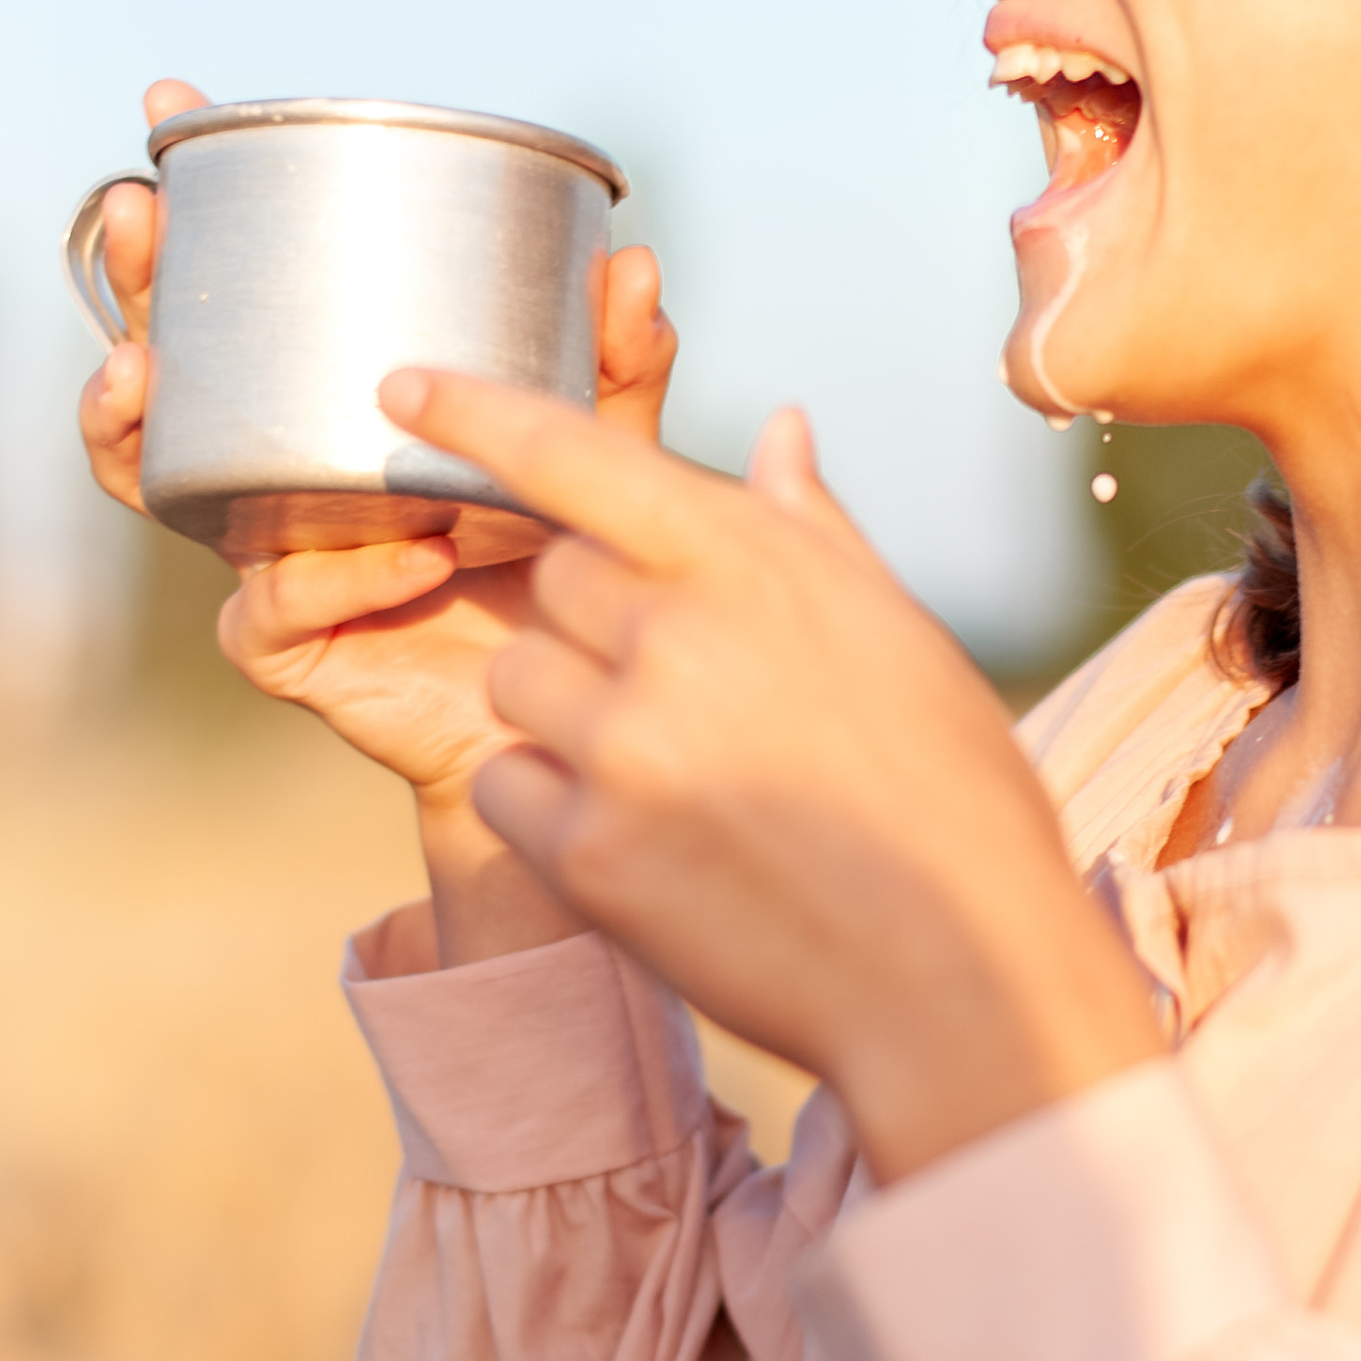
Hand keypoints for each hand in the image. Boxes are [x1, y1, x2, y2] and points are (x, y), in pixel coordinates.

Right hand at [77, 83, 678, 959]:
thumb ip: (616, 371)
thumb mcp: (604, 457)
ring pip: (159, 483)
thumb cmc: (572, 572)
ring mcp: (268, 554)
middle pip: (164, 365)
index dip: (196, 203)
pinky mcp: (289, 649)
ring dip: (132, 423)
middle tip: (137, 217)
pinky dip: (343, 573)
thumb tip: (634, 262)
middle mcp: (279, 471)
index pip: (243, 289)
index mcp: (331, 406)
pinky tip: (405, 553)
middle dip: (132, 286)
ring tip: (135, 373)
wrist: (574, 723)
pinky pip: (275, 602)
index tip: (170, 106)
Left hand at [379, 368, 1164, 1181]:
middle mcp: (674, 638)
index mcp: (752, 564)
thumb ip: (811, 528)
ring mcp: (623, 748)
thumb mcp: (900, 636)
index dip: (475, 414)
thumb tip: (777, 431)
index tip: (404, 384)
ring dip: (567, 718)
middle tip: (686, 698)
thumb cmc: (947, 795)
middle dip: (594, 626)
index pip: (575, 457)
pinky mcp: (588, 852)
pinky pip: (505, 789)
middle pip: (550, 585)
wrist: (956, 976)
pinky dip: (552, 809)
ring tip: (680, 779)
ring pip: (517, 687)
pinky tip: (654, 845)